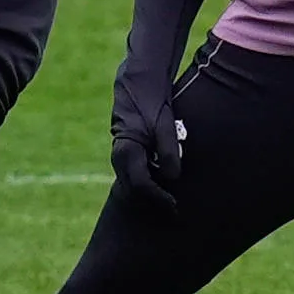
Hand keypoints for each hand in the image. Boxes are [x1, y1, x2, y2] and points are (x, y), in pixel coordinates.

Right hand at [109, 71, 183, 209]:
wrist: (139, 82)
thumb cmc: (152, 102)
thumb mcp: (165, 125)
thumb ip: (169, 151)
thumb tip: (172, 177)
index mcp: (126, 150)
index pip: (140, 185)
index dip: (158, 198)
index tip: (174, 205)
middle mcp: (119, 156)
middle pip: (132, 190)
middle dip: (152, 203)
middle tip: (173, 211)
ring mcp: (121, 154)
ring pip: (131, 184)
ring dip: (149, 194)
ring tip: (169, 201)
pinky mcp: (127, 151)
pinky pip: (134, 174)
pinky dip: (147, 183)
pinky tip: (163, 184)